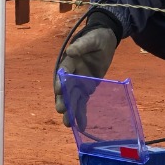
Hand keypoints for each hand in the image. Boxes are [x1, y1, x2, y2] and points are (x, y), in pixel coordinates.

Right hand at [53, 10, 120, 127]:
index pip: (63, 72)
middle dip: (63, 100)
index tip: (59, 89)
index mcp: (70, 61)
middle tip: (61, 110)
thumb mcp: (91, 39)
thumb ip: (81, 45)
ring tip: (68, 124)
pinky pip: (83, 103)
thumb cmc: (96, 38)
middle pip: (65, 89)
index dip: (60, 81)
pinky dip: (81, 114)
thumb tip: (71, 51)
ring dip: (70, 111)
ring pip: (72, 99)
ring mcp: (78, 83)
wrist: (105, 42)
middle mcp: (71, 74)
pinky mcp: (87, 89)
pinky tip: (81, 126)